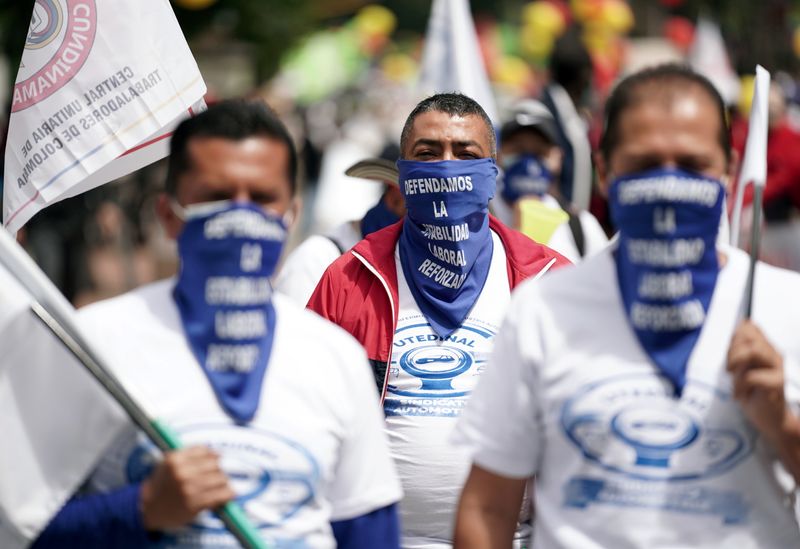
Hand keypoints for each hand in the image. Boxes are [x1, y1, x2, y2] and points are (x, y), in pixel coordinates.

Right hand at [140, 446, 235, 531]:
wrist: (147, 509)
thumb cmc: (162, 484)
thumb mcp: (169, 464)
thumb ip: (189, 456)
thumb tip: (216, 453)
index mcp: (175, 460)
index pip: (205, 451)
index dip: (213, 455)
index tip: (217, 459)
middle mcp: (182, 473)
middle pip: (214, 465)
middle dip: (218, 470)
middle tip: (218, 475)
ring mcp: (188, 489)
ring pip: (219, 479)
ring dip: (224, 483)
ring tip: (222, 486)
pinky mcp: (194, 504)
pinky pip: (219, 496)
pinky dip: (227, 494)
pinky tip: (229, 494)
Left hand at [726, 320, 789, 441]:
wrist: (768, 418)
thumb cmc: (752, 392)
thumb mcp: (741, 367)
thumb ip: (740, 348)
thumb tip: (740, 324)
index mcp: (765, 348)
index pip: (749, 327)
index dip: (733, 338)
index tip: (730, 356)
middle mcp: (773, 354)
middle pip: (749, 337)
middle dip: (732, 352)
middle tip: (729, 370)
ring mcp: (777, 368)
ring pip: (753, 351)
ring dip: (736, 365)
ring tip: (734, 379)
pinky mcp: (777, 383)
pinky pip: (752, 376)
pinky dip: (740, 386)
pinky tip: (741, 395)